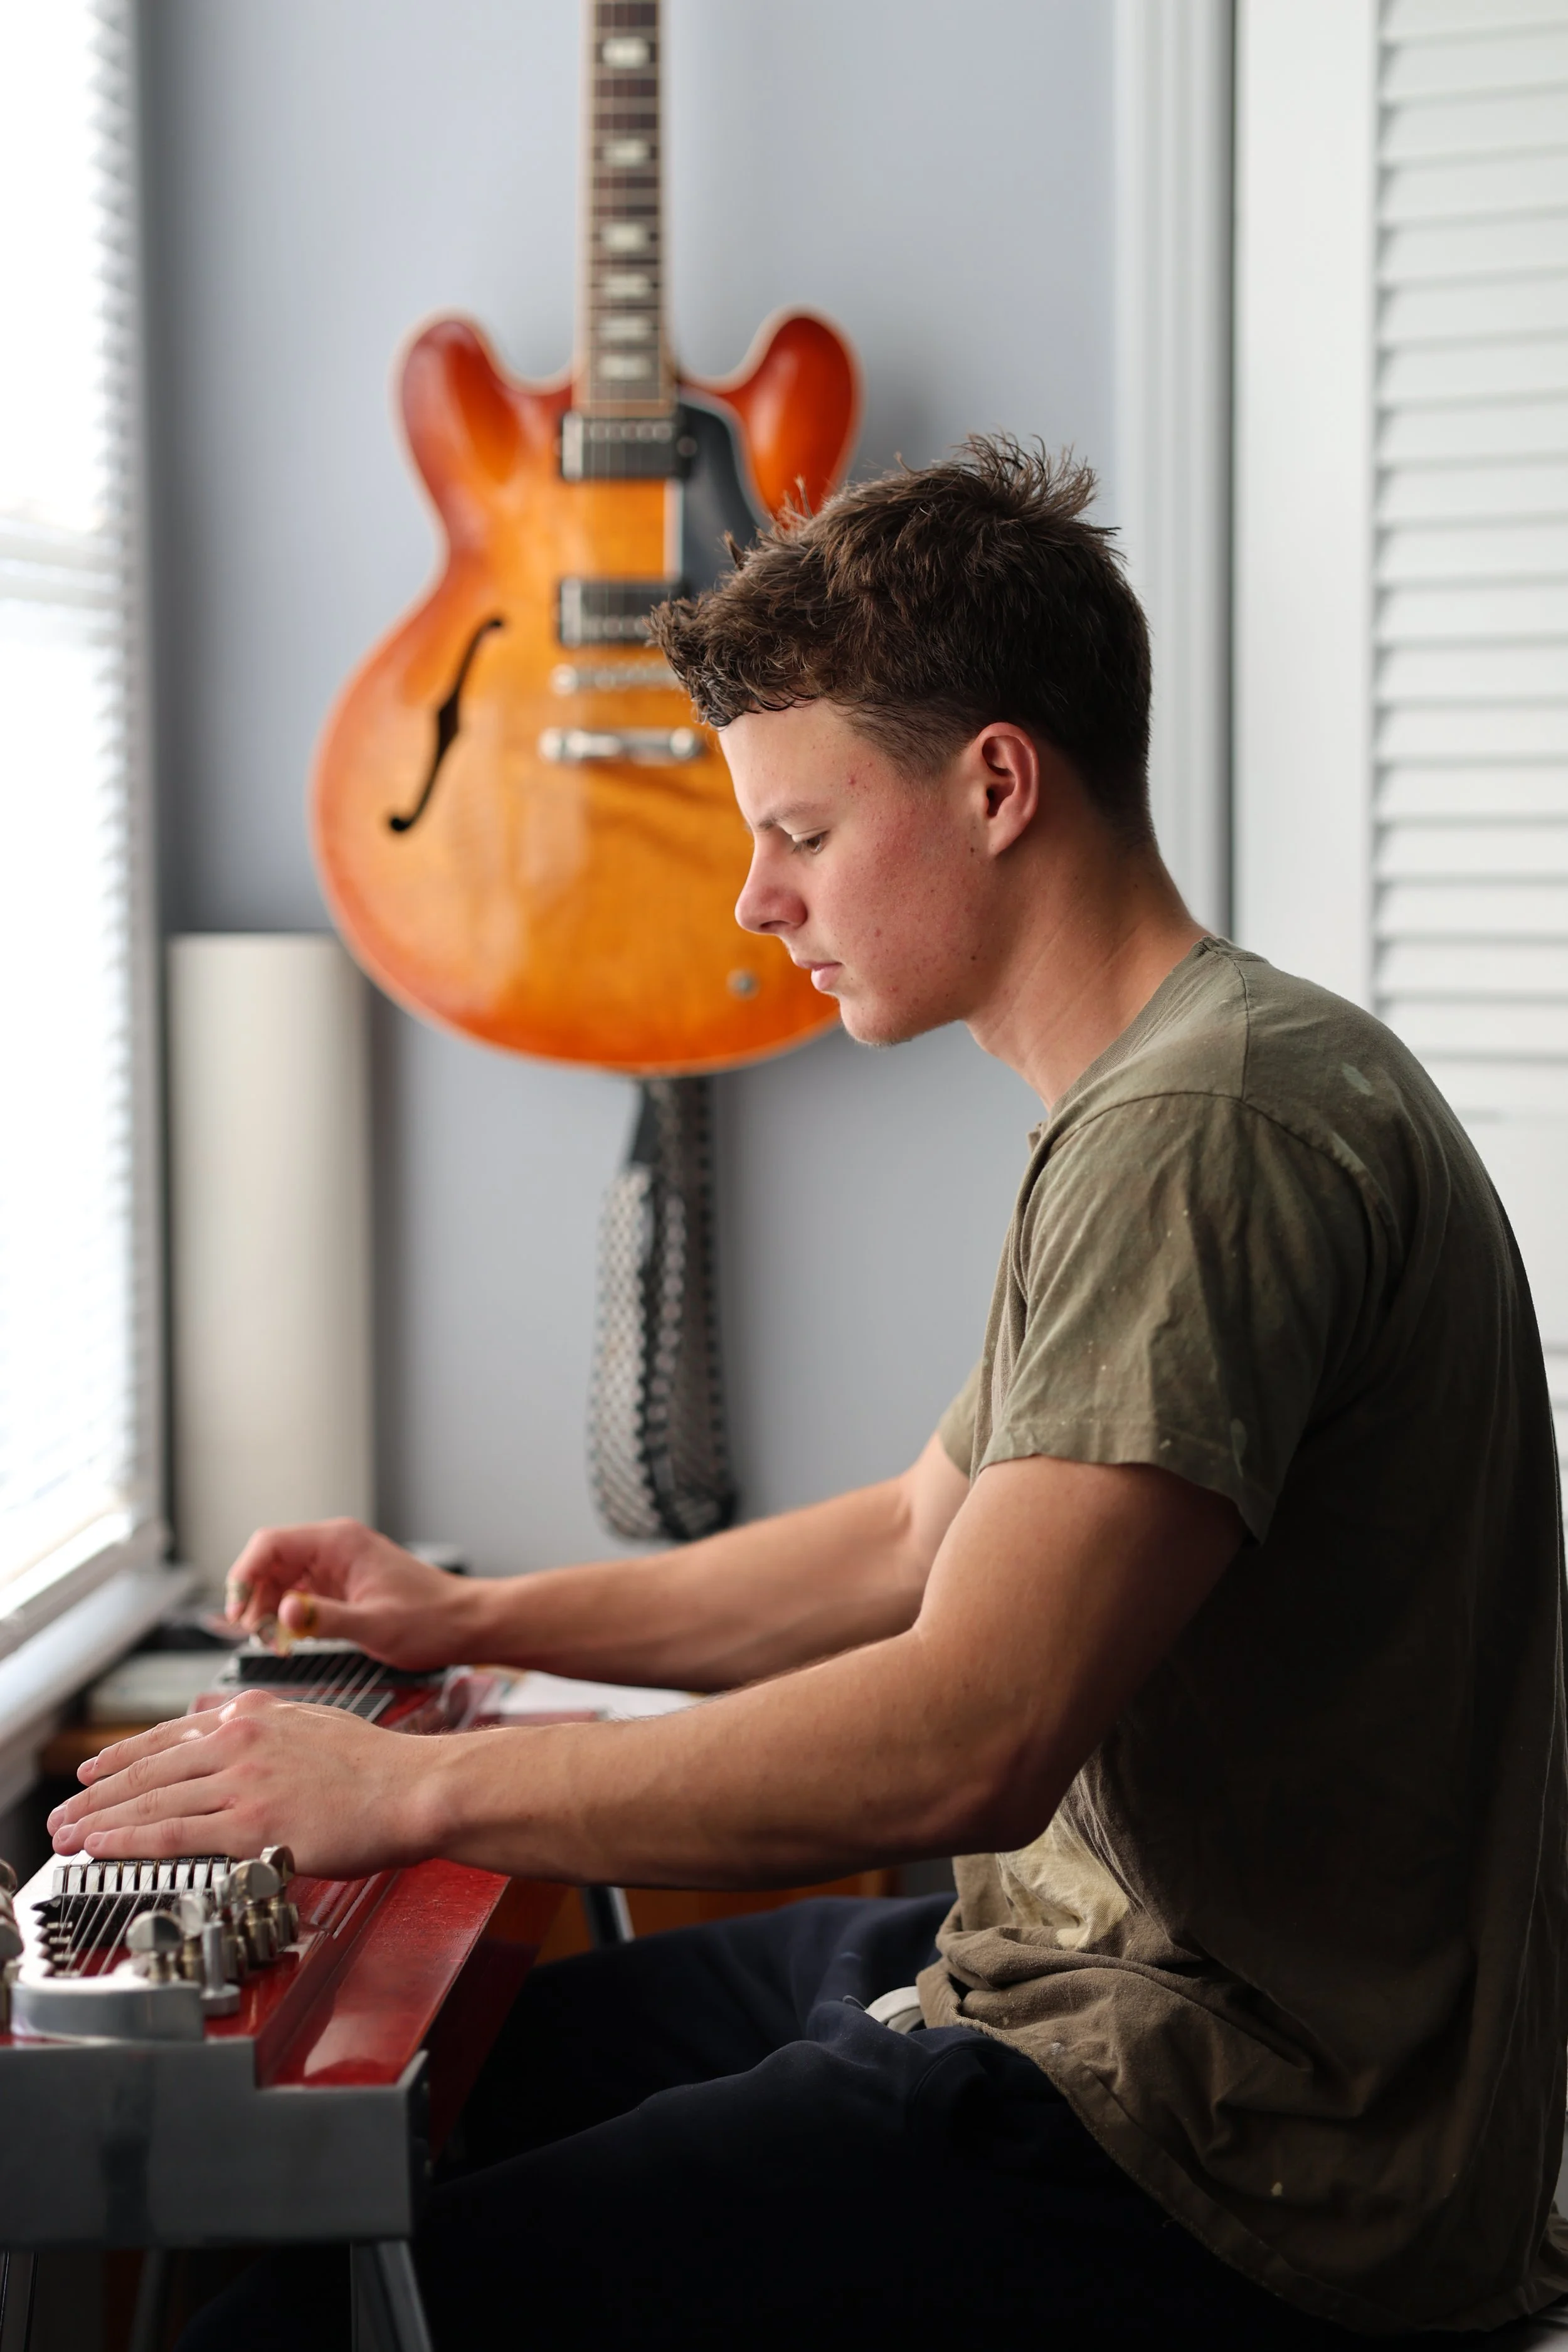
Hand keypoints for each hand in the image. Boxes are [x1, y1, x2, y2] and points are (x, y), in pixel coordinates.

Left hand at [46, 1691, 434, 1877]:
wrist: (416, 1786)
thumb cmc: (381, 1767)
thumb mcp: (317, 1725)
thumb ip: (273, 1733)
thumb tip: (244, 1743)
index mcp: (258, 1713)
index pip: (173, 1734)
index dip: (126, 1755)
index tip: (96, 1769)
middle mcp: (241, 1738)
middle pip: (150, 1767)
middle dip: (98, 1791)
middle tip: (64, 1810)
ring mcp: (243, 1780)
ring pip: (151, 1800)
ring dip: (100, 1818)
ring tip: (67, 1834)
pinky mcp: (250, 1822)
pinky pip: (171, 1833)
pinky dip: (127, 1841)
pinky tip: (101, 1848)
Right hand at [225, 1519, 477, 1668]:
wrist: (464, 1623)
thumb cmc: (430, 1620)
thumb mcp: (375, 1624)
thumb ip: (326, 1619)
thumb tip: (282, 1612)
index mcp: (339, 1542)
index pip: (271, 1543)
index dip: (244, 1574)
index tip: (236, 1611)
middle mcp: (333, 1548)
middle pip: (269, 1562)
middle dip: (252, 1597)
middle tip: (253, 1636)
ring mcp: (335, 1567)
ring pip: (279, 1580)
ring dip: (266, 1609)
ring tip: (271, 1643)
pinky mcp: (339, 1587)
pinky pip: (297, 1595)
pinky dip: (285, 1616)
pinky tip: (287, 1641)